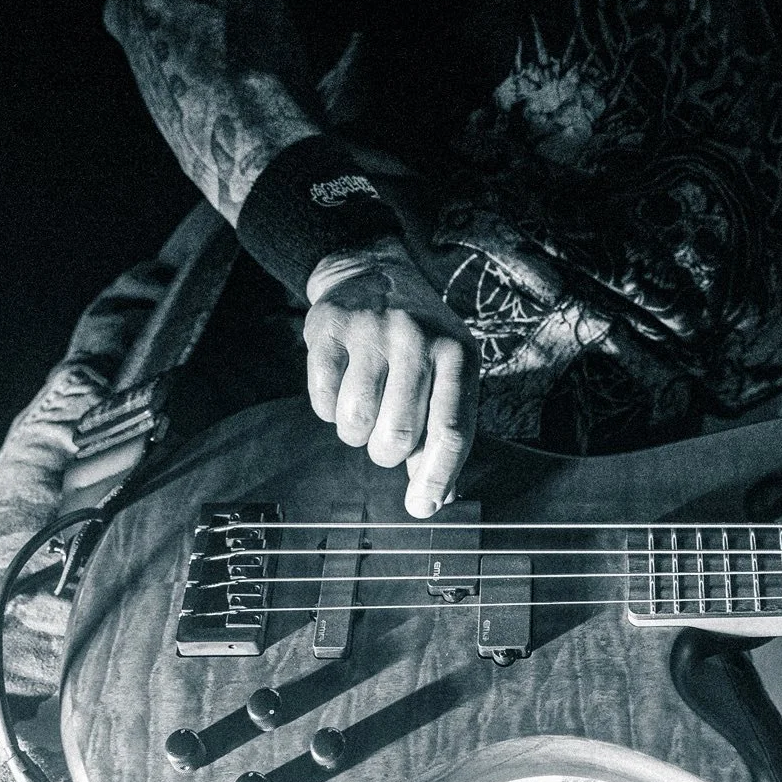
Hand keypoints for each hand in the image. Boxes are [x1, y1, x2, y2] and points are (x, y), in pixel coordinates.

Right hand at [302, 240, 477, 517]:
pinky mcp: (330, 328)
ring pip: (356, 422)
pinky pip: (322, 398)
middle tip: (385, 439)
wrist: (374, 272)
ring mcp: (372, 331)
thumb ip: (444, 432)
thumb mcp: (448, 372)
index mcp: (459, 355)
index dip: (436, 477)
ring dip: (355, 431)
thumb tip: (434, 499)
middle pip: (398, 435)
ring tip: (364, 407)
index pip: (453, 430)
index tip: (421, 508)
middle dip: (387, 452)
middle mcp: (419, 340)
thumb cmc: (418, 341)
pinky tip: (341, 385)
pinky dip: (327, 408)